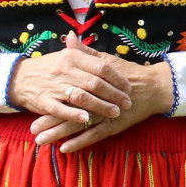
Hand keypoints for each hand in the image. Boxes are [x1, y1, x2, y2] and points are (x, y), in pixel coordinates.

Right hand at [8, 33, 131, 125]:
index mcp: (72, 57)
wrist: (17, 78)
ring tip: (115, 112)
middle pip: (95, 83)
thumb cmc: (49, 67)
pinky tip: (87, 120)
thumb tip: (108, 46)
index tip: (128, 87)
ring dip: (101, 106)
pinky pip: (61, 109)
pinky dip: (75, 114)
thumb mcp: (66, 55)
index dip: (118, 78)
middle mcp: (64, 70)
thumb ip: (85, 52)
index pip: (102, 67)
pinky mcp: (44, 102)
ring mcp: (54, 86)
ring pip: (82, 96)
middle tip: (127, 103)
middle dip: (114, 95)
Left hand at [31, 38, 174, 152]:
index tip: (31, 102)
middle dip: (49, 120)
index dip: (49, 97)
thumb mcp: (107, 61)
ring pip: (78, 124)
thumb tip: (70, 38)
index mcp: (92, 81)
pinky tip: (65, 149)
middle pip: (68, 110)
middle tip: (31, 129)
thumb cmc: (129, 74)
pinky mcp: (115, 124)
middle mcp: (96, 98)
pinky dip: (80, 142)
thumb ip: (86, 53)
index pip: (66, 90)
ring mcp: (105, 113)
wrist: (154, 87)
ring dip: (58, 134)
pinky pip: (94, 135)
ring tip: (41, 141)